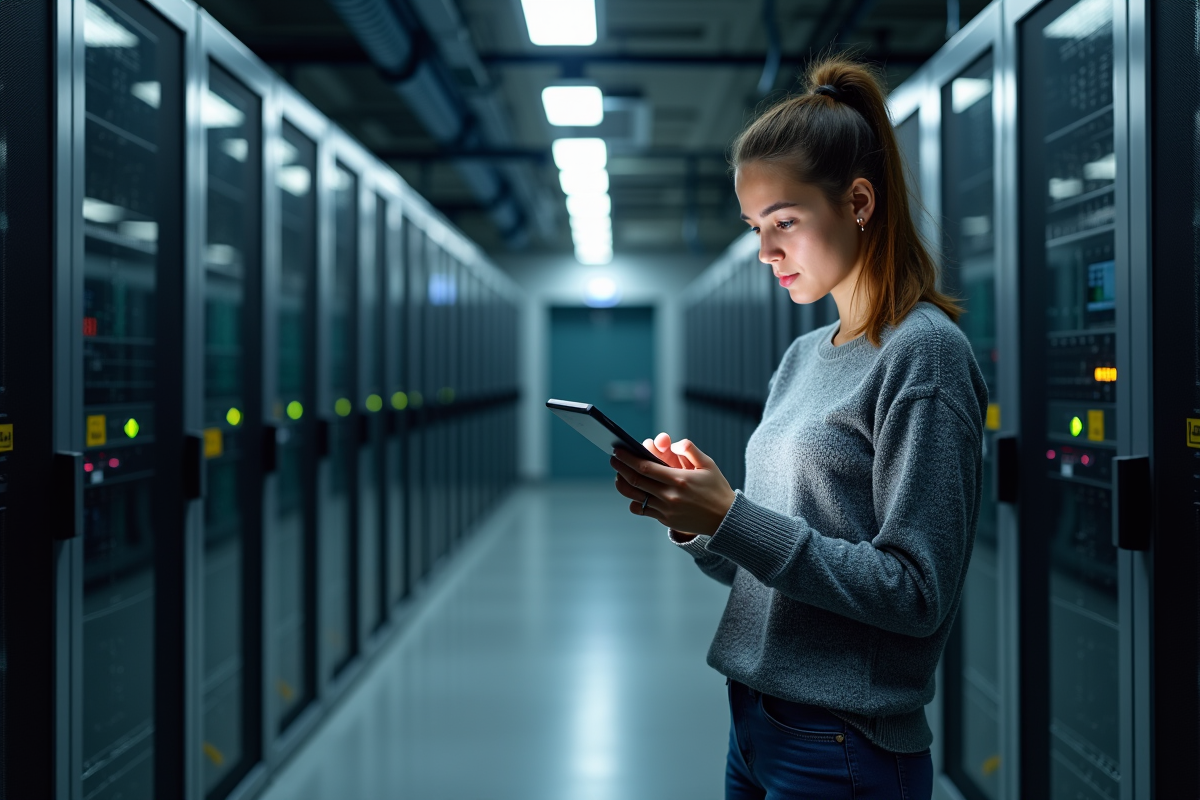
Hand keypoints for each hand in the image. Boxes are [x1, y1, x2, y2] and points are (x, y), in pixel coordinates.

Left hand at [610, 437, 735, 536]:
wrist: (725, 520)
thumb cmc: (716, 489)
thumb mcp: (708, 464)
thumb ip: (690, 449)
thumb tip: (673, 443)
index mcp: (680, 480)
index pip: (646, 467)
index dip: (628, 459)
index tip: (618, 452)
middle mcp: (670, 496)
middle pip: (636, 481)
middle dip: (621, 468)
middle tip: (613, 460)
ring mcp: (666, 510)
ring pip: (635, 496)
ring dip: (623, 484)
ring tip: (619, 475)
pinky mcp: (665, 520)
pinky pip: (642, 510)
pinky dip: (634, 501)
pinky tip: (633, 492)